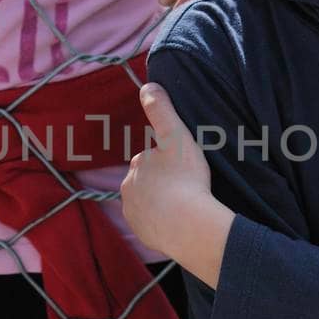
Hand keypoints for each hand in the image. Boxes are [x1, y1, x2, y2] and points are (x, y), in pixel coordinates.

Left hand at [121, 84, 234, 284]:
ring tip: (187, 206)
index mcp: (137, 165)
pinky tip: (180, 222)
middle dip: (165, 183)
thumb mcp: (176, 137)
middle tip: (188, 187)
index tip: (186, 170)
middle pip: (150, 182)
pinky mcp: (143, 233)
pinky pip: (153, 224)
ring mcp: (134, 214)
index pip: (152, 159)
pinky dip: (164, 223)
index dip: (170, 163)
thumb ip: (161, 110)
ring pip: (150, 203)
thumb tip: (147, 85)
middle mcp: (129, 189)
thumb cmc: (186, 179)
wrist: (189, 226)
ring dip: (164, 203)